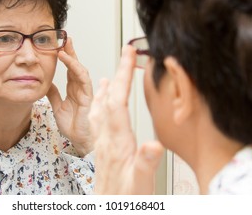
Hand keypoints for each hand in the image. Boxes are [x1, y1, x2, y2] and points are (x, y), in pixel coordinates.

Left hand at [46, 37, 92, 156]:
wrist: (80, 140)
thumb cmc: (73, 126)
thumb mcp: (57, 107)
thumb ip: (54, 94)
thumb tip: (46, 83)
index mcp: (74, 90)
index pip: (69, 69)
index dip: (65, 57)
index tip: (57, 46)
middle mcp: (80, 88)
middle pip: (75, 65)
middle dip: (70, 51)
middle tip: (64, 37)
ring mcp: (85, 90)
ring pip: (80, 68)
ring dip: (72, 55)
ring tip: (64, 44)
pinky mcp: (88, 95)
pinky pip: (83, 78)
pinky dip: (75, 67)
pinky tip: (67, 59)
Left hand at [89, 45, 163, 193]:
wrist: (109, 208)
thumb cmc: (126, 198)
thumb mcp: (141, 183)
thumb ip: (145, 163)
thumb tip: (153, 145)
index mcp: (118, 141)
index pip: (118, 100)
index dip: (123, 75)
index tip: (128, 54)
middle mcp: (107, 137)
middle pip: (109, 97)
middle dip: (118, 72)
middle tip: (124, 52)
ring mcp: (103, 141)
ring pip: (100, 107)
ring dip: (107, 86)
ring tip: (110, 72)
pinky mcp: (102, 146)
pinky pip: (97, 119)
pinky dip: (101, 104)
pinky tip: (103, 101)